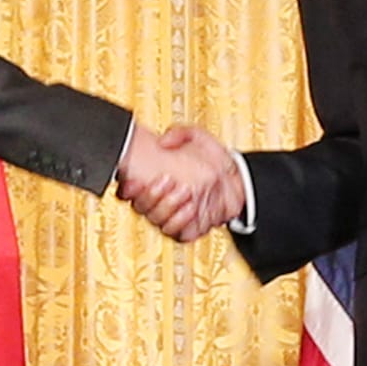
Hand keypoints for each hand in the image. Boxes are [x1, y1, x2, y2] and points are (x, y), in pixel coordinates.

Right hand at [118, 122, 242, 242]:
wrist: (238, 179)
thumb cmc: (215, 159)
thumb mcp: (197, 138)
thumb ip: (179, 134)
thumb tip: (162, 141)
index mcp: (154, 182)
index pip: (129, 190)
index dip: (128, 188)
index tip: (135, 180)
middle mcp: (159, 202)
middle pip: (140, 206)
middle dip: (151, 195)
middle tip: (166, 180)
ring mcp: (171, 217)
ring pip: (156, 219)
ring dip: (167, 206)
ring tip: (184, 191)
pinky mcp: (186, 229)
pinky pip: (175, 231)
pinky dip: (180, 221)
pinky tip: (190, 207)